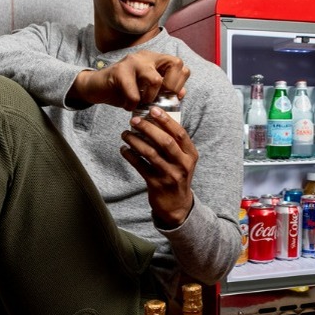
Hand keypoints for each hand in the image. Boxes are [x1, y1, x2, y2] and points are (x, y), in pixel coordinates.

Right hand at [68, 50, 189, 110]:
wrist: (98, 88)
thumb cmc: (125, 90)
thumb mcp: (148, 92)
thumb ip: (165, 91)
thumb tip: (182, 93)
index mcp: (156, 59)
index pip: (180, 64)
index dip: (179, 83)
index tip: (168, 96)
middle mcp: (147, 56)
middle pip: (175, 63)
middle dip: (171, 87)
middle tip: (158, 99)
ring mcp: (132, 62)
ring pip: (155, 79)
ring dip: (150, 97)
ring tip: (142, 103)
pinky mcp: (119, 72)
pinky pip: (134, 93)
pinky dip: (132, 104)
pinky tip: (128, 106)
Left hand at [120, 106, 197, 227]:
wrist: (177, 205)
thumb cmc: (178, 176)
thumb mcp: (184, 160)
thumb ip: (176, 143)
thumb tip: (157, 119)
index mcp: (191, 155)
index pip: (180, 133)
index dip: (166, 120)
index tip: (153, 110)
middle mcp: (182, 164)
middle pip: (165, 141)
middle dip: (148, 128)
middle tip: (133, 120)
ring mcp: (170, 175)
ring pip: (150, 153)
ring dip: (135, 141)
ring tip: (125, 134)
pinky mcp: (156, 184)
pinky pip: (140, 166)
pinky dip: (130, 156)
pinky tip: (124, 149)